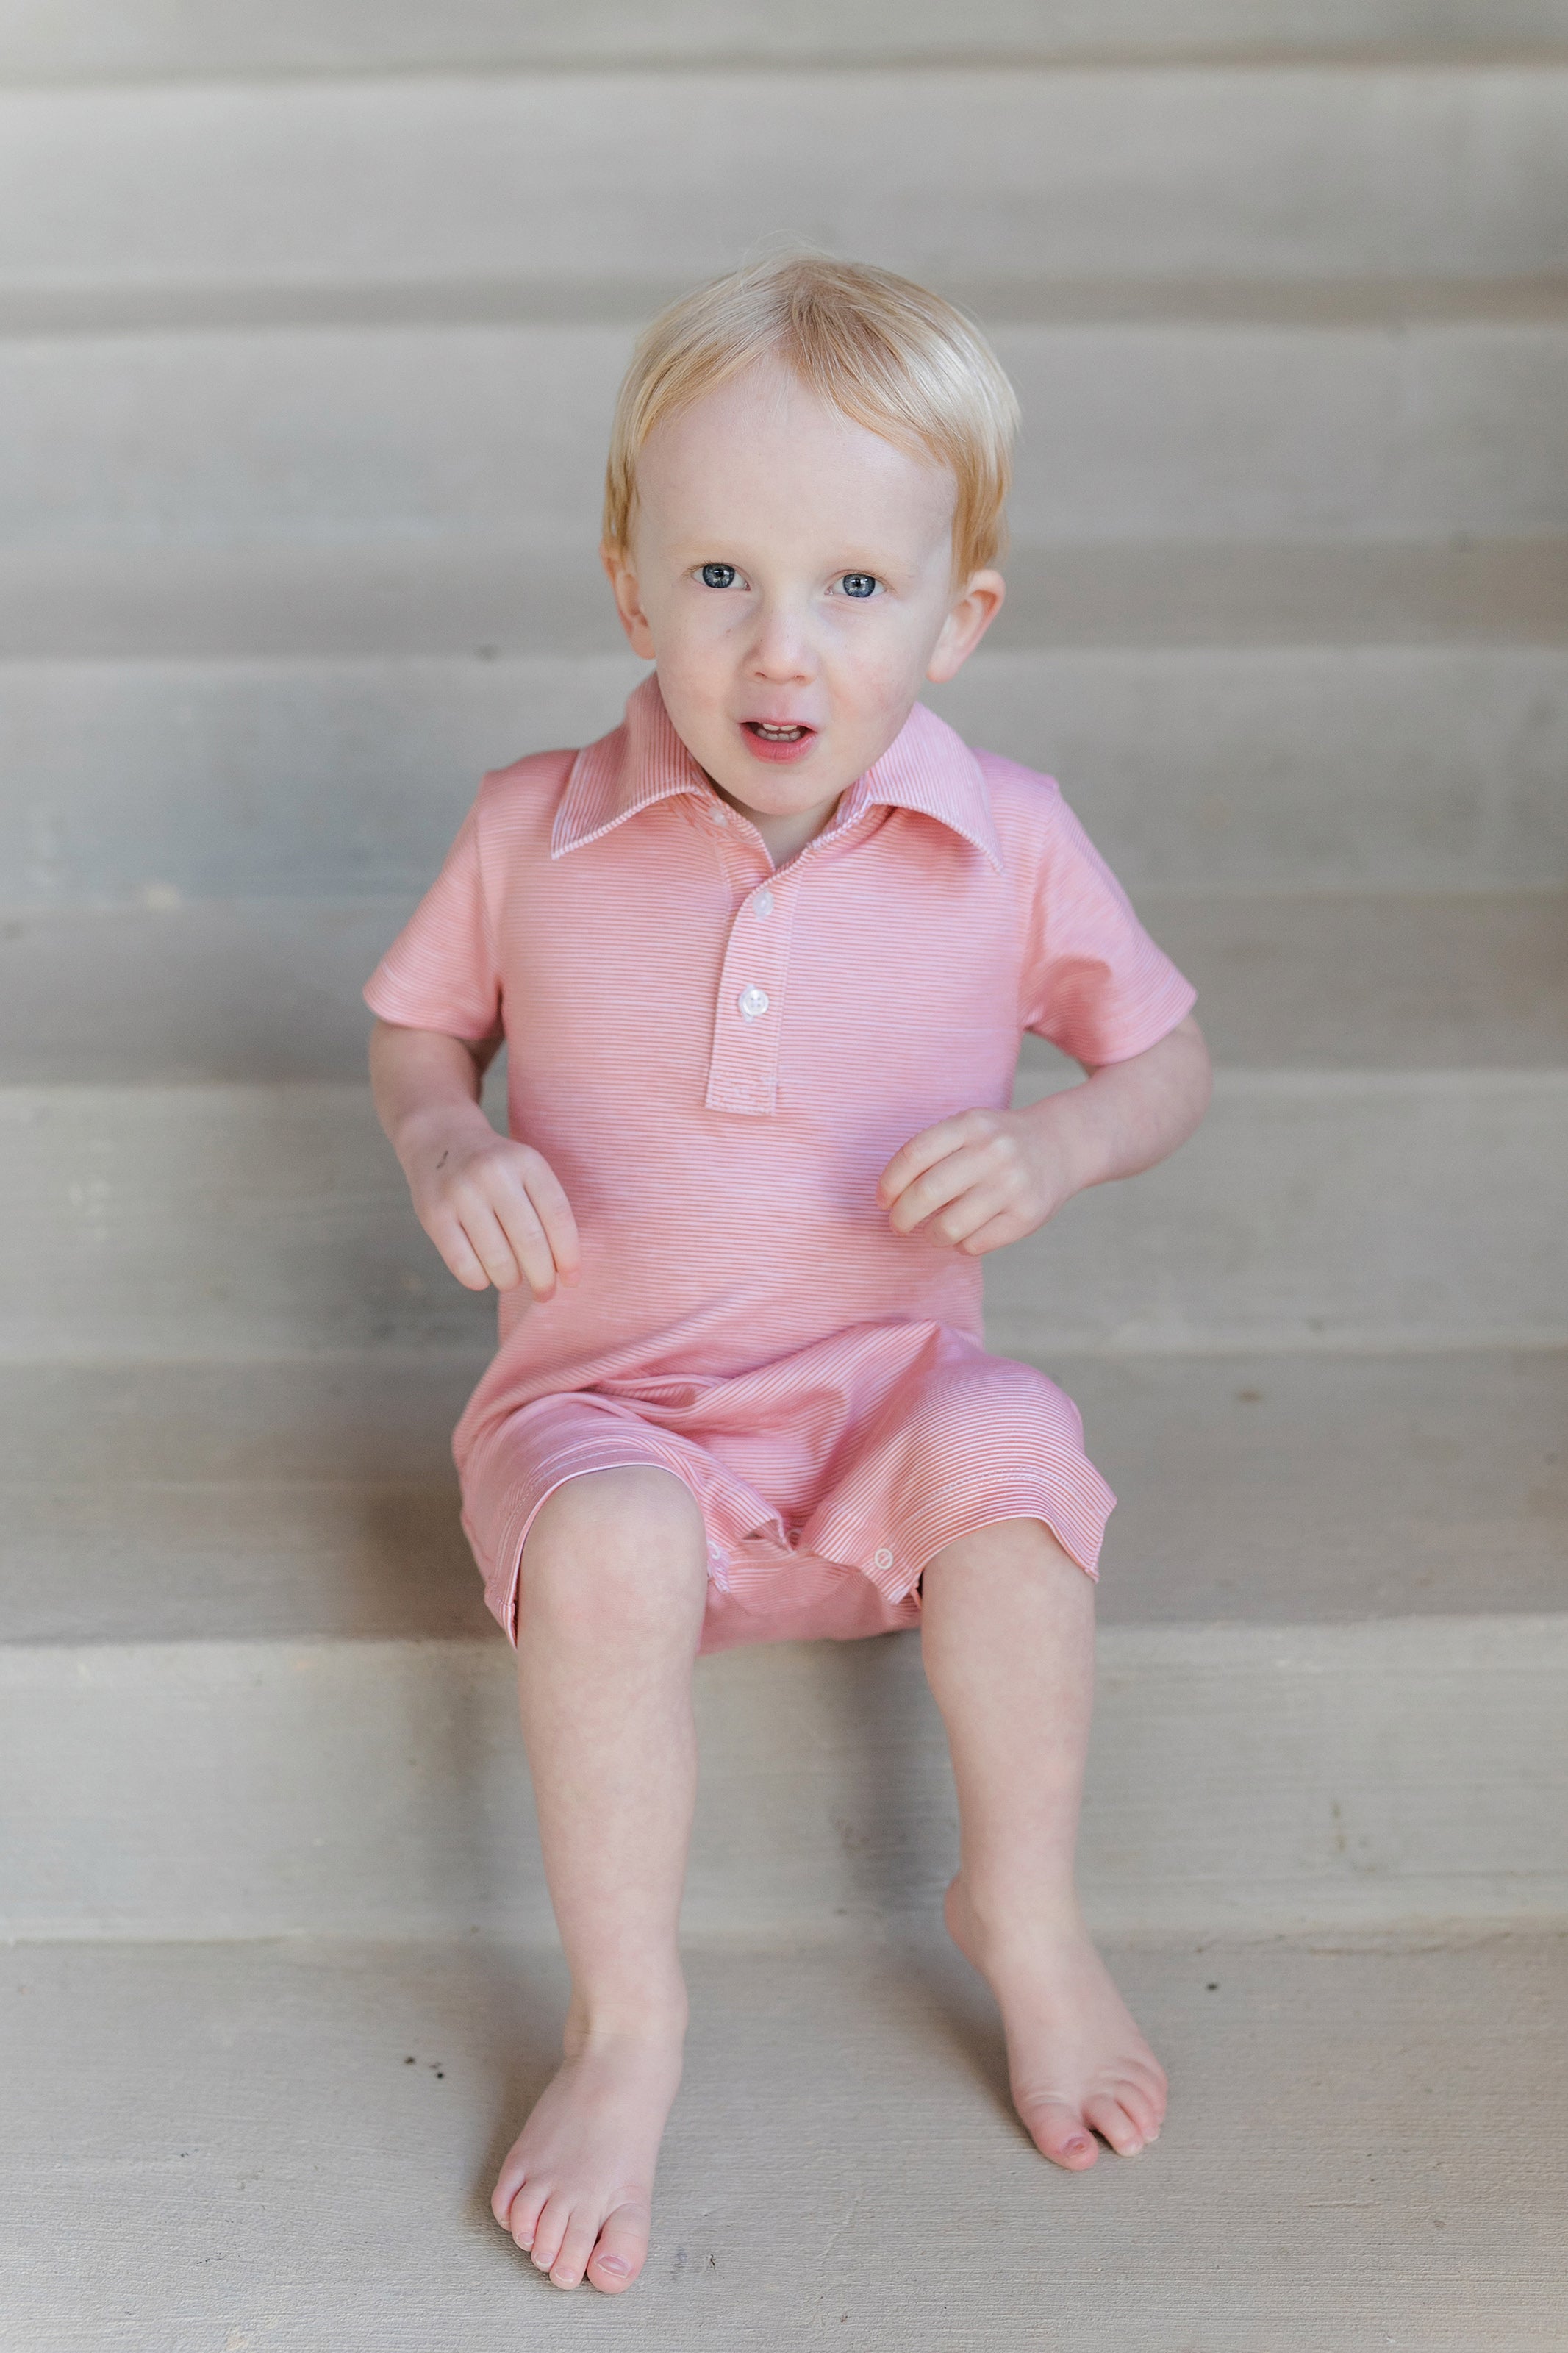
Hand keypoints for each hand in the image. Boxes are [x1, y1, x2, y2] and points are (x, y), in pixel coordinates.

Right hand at [402, 1115, 580, 1298]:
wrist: (439, 1140)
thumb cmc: (495, 1169)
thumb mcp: (526, 1171)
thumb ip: (545, 1211)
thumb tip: (562, 1271)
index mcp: (527, 1162)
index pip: (558, 1217)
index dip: (569, 1256)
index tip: (571, 1280)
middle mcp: (495, 1174)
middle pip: (531, 1241)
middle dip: (543, 1278)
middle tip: (545, 1294)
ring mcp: (462, 1193)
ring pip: (498, 1258)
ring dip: (511, 1281)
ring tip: (512, 1281)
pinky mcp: (434, 1214)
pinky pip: (463, 1264)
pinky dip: (479, 1280)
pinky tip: (484, 1276)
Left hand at [877, 1105, 1077, 1258]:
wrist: (1060, 1147)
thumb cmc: (997, 1143)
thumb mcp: (969, 1129)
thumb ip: (932, 1154)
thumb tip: (889, 1198)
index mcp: (971, 1124)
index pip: (914, 1155)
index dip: (889, 1183)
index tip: (881, 1200)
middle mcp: (993, 1152)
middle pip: (927, 1193)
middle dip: (902, 1217)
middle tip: (898, 1225)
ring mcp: (1012, 1184)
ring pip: (950, 1226)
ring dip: (932, 1236)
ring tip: (933, 1233)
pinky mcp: (1027, 1216)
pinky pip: (976, 1244)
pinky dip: (961, 1245)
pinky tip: (965, 1236)